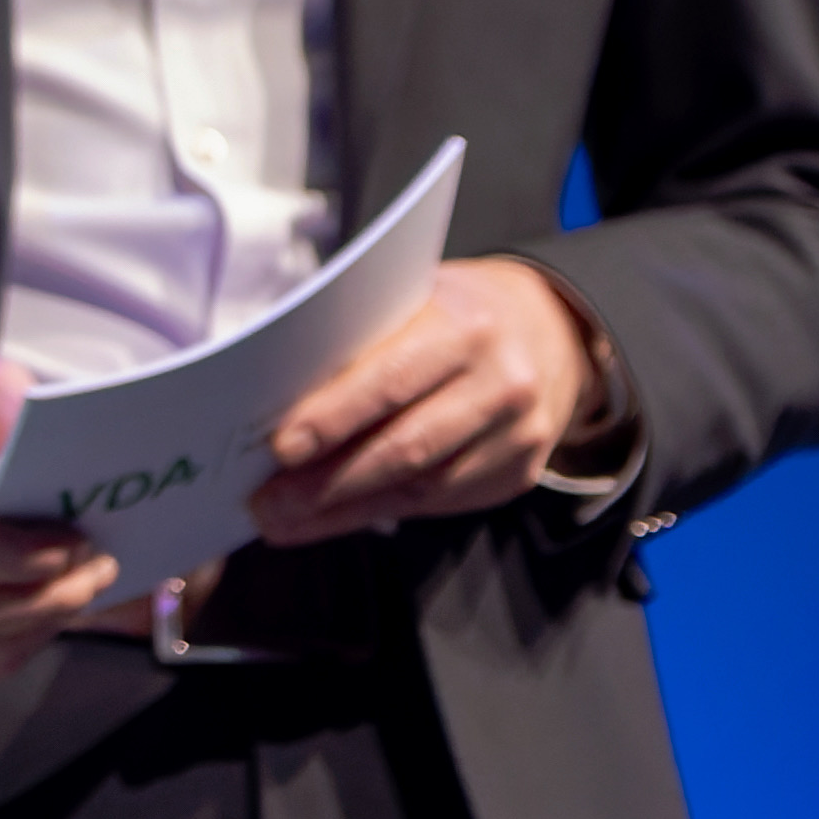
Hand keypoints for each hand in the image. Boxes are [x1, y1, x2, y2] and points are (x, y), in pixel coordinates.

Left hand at [249, 256, 604, 544]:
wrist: (550, 331)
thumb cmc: (455, 311)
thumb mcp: (414, 299)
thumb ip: (363, 340)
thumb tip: (278, 399)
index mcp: (465, 326)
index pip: (391, 380)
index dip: (334, 418)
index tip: (281, 447)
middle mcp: (501, 383)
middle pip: (406, 446)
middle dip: (328, 482)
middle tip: (269, 503)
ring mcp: (517, 435)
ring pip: (421, 488)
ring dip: (345, 509)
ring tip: (288, 519)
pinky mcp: (518, 473)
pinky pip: (440, 503)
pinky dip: (380, 512)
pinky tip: (336, 516)